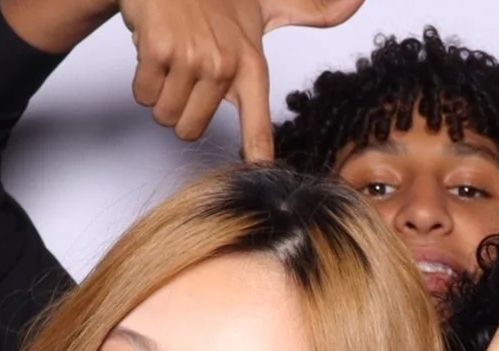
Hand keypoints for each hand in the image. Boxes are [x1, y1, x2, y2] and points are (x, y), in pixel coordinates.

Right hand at [117, 0, 362, 161]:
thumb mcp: (265, 7)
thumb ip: (309, 12)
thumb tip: (356, 1)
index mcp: (251, 64)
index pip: (257, 127)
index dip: (256, 158)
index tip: (263, 183)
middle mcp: (225, 63)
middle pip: (190, 131)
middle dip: (180, 110)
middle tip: (186, 74)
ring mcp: (192, 57)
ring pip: (166, 116)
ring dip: (160, 93)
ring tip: (172, 59)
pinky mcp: (159, 49)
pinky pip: (144, 94)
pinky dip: (142, 77)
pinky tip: (155, 49)